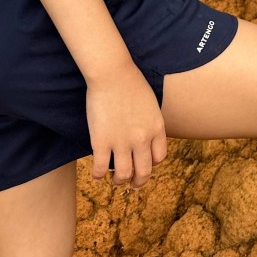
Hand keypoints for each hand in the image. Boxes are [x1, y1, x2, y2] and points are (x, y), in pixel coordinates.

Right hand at [86, 63, 167, 188]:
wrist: (112, 73)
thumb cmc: (131, 83)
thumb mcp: (151, 105)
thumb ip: (151, 123)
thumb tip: (147, 138)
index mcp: (156, 128)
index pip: (159, 158)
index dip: (151, 164)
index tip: (144, 163)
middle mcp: (142, 139)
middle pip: (144, 172)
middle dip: (137, 181)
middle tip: (131, 183)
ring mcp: (121, 142)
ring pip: (123, 175)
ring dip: (118, 181)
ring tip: (114, 180)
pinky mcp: (101, 142)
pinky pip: (100, 168)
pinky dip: (98, 176)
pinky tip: (97, 175)